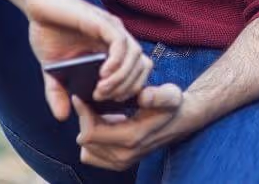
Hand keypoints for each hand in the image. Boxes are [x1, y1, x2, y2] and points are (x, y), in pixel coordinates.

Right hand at [22, 0, 152, 120]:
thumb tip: (62, 117)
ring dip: (122, 78)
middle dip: (127, 88)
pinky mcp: (102, 22)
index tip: (109, 102)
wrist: (37, 4)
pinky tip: (102, 74)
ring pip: (135, 56)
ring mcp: (112, 29)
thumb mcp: (52, 70)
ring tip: (101, 91)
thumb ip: (57, 92)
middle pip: (142, 65)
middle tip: (103, 98)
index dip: (130, 89)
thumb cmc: (47, 32)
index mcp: (111, 49)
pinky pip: (121, 43)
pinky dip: (117, 61)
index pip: (137, 71)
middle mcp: (117, 38)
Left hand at [73, 84, 191, 169]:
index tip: (80, 96)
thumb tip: (144, 96)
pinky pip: (92, 155)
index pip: (90, 133)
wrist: (179, 123)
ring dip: (89, 130)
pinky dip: (93, 140)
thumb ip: (158, 95)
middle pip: (86, 141)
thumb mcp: (170, 95)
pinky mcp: (118, 164)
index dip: (82, 114)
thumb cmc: (171, 106)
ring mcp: (120, 162)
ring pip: (87, 149)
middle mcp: (123, 156)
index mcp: (131, 138)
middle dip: (84, 119)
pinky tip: (105, 124)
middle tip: (90, 101)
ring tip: (99, 113)